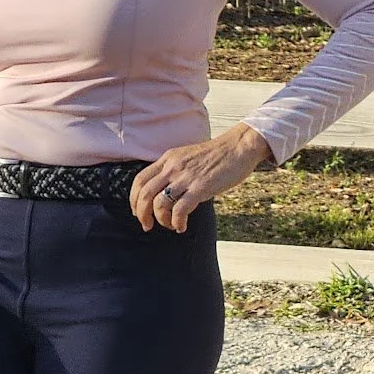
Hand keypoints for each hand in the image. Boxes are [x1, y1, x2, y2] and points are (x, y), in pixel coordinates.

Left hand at [130, 124, 274, 233]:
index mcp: (168, 159)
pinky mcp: (201, 188)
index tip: (138, 211)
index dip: (134, 199)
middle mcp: (173, 168)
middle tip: (147, 225)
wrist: (239, 146)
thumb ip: (176, 170)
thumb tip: (168, 190)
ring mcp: (186, 177)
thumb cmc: (219, 154)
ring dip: (161, 220)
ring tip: (170, 225)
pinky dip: (177, 222)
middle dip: (141, 214)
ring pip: (159, 203)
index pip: (139, 180)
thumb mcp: (188, 157)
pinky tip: (182, 226)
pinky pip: (180, 209)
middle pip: (144, 194)